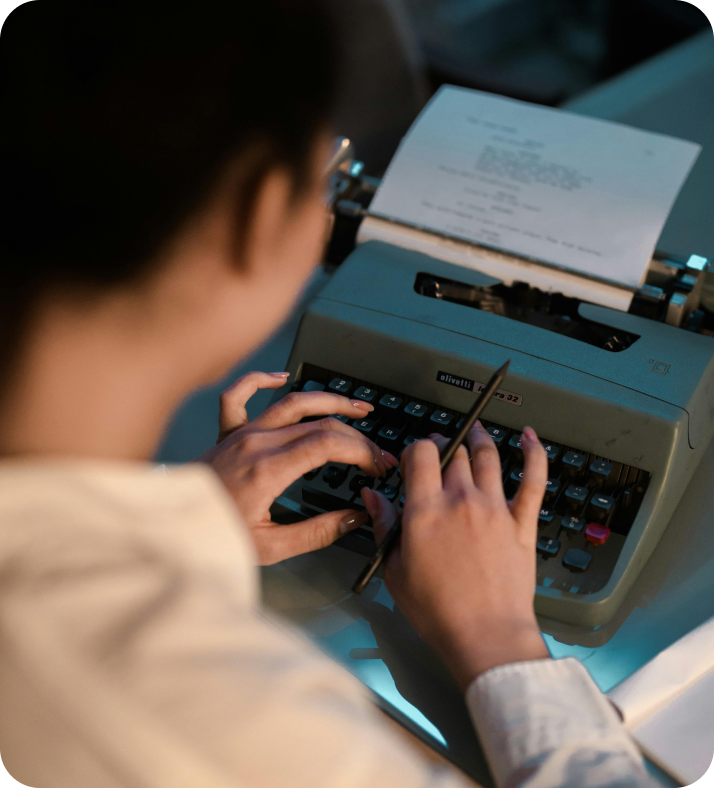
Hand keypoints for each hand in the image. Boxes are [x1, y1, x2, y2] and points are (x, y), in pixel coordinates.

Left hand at [199, 371, 397, 563]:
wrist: (169, 530)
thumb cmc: (213, 537)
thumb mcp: (271, 548)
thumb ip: (317, 532)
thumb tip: (354, 517)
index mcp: (267, 470)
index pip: (328, 444)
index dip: (361, 451)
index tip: (377, 466)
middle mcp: (255, 443)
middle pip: (319, 424)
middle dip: (356, 437)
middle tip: (376, 455)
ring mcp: (241, 434)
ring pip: (292, 403)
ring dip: (329, 401)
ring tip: (357, 408)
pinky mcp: (227, 434)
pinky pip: (241, 395)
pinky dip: (261, 380)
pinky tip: (281, 378)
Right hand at [362, 422, 549, 688]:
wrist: (485, 635)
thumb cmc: (436, 610)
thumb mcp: (395, 569)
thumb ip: (384, 525)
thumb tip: (372, 495)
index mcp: (426, 510)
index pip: (420, 454)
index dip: (415, 449)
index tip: (413, 459)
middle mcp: (461, 500)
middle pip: (453, 453)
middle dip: (443, 445)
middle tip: (440, 449)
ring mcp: (495, 509)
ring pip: (488, 458)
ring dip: (479, 439)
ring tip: (476, 430)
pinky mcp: (522, 523)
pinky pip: (533, 480)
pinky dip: (533, 454)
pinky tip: (529, 436)